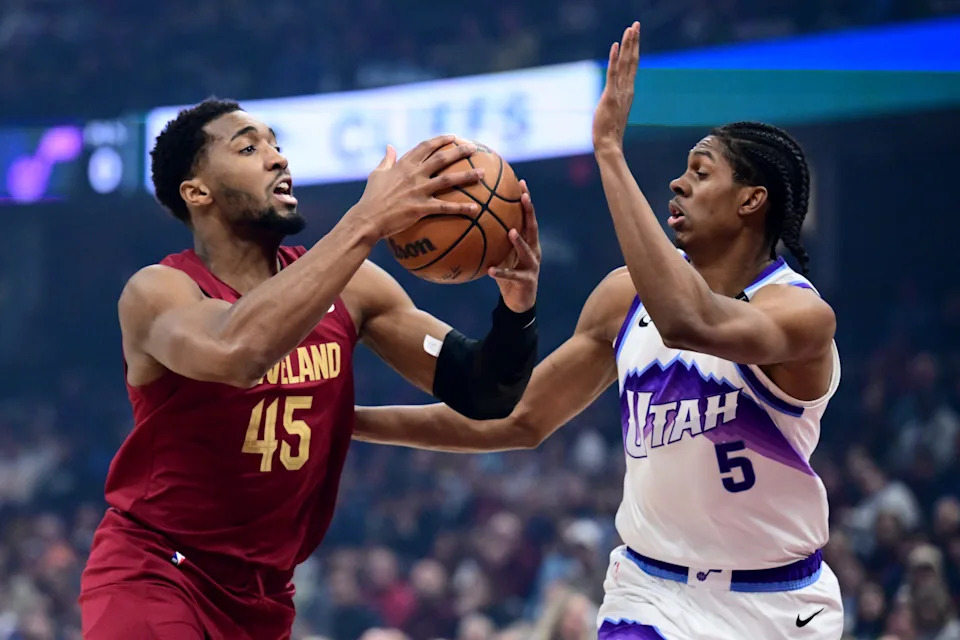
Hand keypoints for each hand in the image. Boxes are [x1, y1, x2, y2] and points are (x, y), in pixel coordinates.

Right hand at [351, 135, 484, 237]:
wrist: (367, 218)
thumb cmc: (371, 198)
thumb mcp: (377, 174)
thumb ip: (386, 159)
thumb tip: (389, 147)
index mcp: (404, 164)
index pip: (426, 146)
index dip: (441, 140)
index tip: (454, 136)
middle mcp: (414, 174)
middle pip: (442, 158)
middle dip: (460, 151)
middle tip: (475, 149)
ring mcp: (418, 190)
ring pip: (448, 179)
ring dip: (467, 175)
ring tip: (483, 174)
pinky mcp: (421, 208)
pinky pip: (445, 207)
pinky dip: (462, 208)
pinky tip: (476, 209)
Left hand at [488, 179, 540, 312]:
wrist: (519, 301)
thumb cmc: (508, 273)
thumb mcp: (501, 254)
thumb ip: (492, 239)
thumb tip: (471, 220)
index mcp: (528, 241)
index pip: (527, 217)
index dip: (526, 200)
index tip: (521, 182)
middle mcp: (534, 250)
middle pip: (532, 228)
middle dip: (529, 212)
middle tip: (524, 197)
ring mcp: (532, 265)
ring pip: (526, 251)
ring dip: (519, 241)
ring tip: (511, 232)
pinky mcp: (527, 281)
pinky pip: (512, 275)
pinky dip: (502, 272)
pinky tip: (491, 270)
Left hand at [593, 21, 640, 152]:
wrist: (608, 144)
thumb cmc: (609, 131)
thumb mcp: (613, 110)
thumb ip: (615, 100)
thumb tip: (612, 96)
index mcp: (628, 92)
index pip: (632, 66)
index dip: (634, 49)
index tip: (635, 35)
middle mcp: (627, 89)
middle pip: (632, 60)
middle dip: (634, 41)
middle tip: (636, 24)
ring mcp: (620, 92)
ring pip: (626, 64)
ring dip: (627, 45)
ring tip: (630, 29)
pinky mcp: (610, 96)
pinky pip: (613, 74)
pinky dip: (615, 59)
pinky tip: (616, 45)